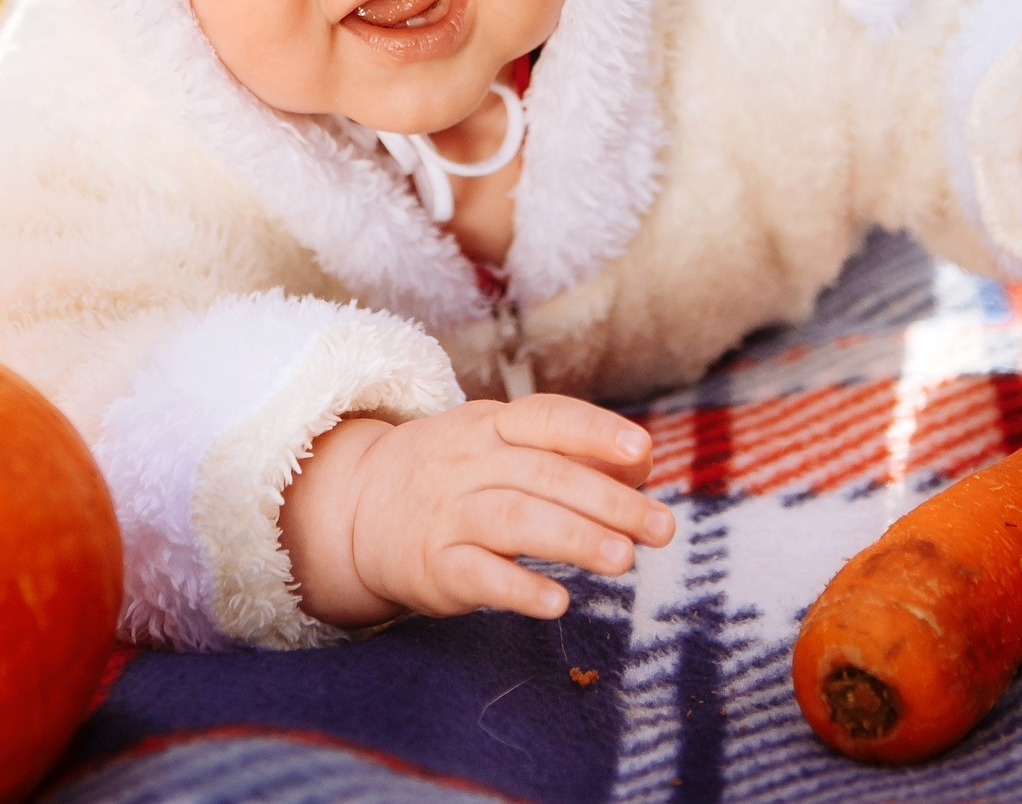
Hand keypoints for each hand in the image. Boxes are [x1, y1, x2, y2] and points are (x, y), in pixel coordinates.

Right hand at [279, 394, 675, 627]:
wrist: (359, 506)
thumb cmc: (457, 475)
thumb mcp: (501, 446)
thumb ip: (570, 454)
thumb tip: (641, 465)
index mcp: (493, 426)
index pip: (548, 418)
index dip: (596, 432)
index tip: (644, 452)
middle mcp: (470, 464)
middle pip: (545, 476)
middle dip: (609, 502)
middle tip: (662, 529)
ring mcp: (448, 514)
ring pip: (515, 520)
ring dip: (575, 538)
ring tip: (624, 560)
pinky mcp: (434, 565)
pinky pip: (478, 575)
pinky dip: (519, 587)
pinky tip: (557, 602)